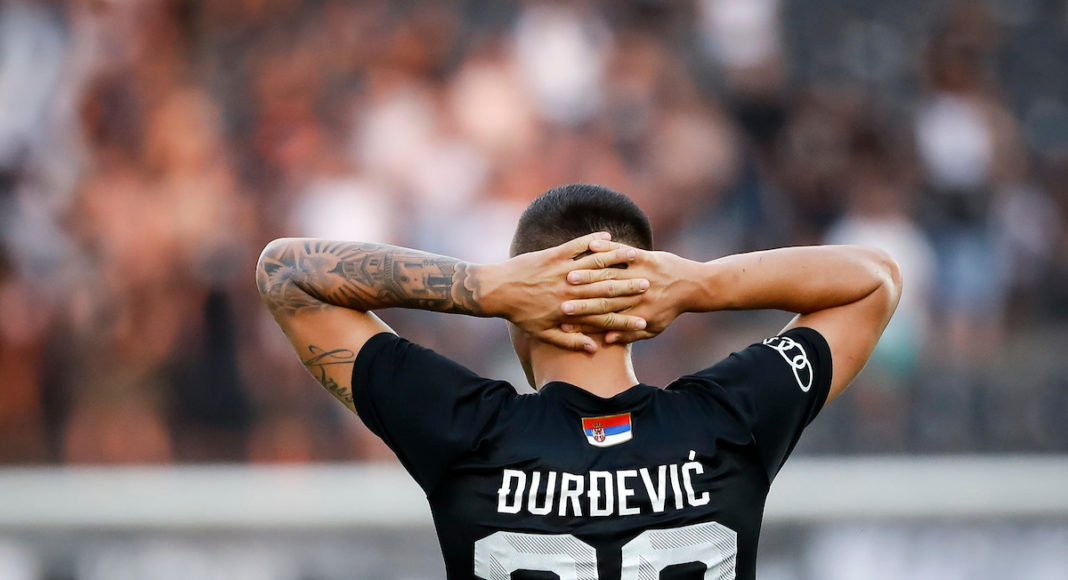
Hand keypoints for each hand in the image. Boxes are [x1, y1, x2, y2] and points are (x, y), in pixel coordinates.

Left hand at [479, 233, 650, 351]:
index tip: (644, 322)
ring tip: (636, 259)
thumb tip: (593, 349)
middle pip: (604, 289)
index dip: (624, 321)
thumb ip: (570, 342)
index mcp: (568, 311)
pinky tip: (607, 237)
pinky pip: (576, 246)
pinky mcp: (552, 254)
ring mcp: (561, 270)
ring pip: (594, 265)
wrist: (496, 291)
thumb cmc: (520, 314)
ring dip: (616, 261)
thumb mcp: (544, 333)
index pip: (602, 317)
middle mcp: (568, 291)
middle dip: (628, 288)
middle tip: (649, 286)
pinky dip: (592, 241)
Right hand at [560, 247, 701, 344]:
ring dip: (589, 273)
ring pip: (611, 274)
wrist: (694, 286)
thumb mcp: (653, 328)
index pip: (605, 318)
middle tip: (558, 299)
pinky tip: (591, 245)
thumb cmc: (670, 309)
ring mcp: (642, 274)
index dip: (584, 320)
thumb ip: (629, 337)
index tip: (563, 320)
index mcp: (638, 313)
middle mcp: (638, 295)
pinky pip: (623, 252)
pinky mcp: (646, 258)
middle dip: (580, 298)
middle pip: (603, 296)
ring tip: (568, 273)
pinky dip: (607, 248)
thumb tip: (604, 342)